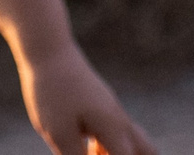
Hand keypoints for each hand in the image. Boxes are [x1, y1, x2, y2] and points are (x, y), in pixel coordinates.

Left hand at [18, 42, 154, 154]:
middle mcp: (119, 119)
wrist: (47, 50)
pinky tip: (86, 148)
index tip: (95, 154)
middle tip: (101, 151)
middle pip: (147, 149)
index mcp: (114, 128)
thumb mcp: (59, 134)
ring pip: (130, 140)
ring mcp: (111, 109)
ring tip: (89, 150)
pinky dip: (106, 146)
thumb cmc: (52, 92)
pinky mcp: (100, 104)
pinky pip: (114, 131)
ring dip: (115, 153)